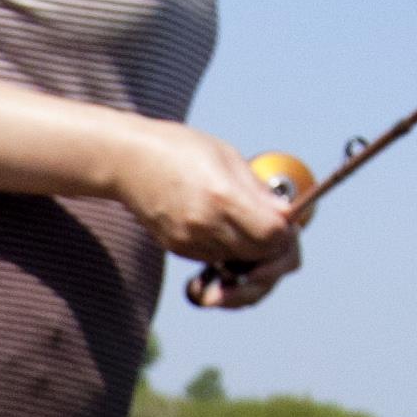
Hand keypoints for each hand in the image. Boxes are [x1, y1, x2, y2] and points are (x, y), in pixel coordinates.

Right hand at [113, 122, 306, 273]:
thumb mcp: (227, 158)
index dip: (287, 235)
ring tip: (256, 236)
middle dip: (276, 252)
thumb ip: (259, 193)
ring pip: (239, 266)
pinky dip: (231, 255)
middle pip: (260, 259)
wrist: (127, 162)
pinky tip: (230, 235)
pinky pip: (217, 262)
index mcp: (223, 197)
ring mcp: (190, 242)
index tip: (288, 224)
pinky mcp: (179, 250)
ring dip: (254, 257)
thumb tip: (288, 217)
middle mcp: (206, 225)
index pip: (273, 237)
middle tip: (280, 237)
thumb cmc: (179, 149)